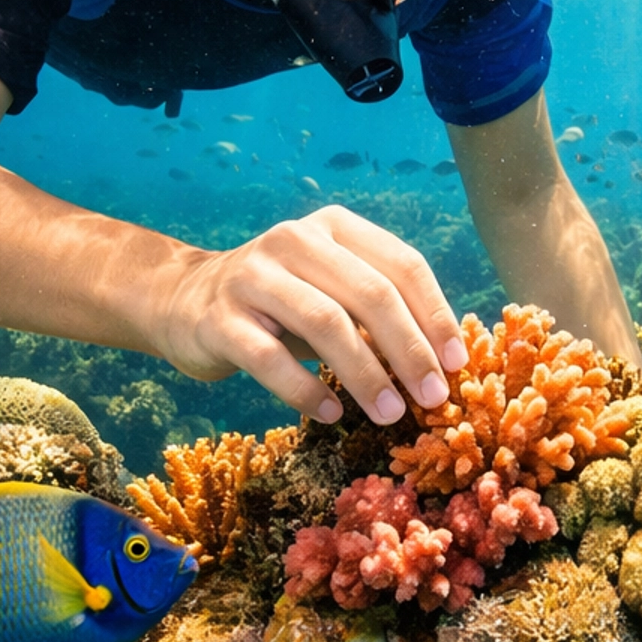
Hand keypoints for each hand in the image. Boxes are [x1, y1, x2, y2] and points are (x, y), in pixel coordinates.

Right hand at [150, 206, 468, 423]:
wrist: (185, 302)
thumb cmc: (281, 304)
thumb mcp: (332, 292)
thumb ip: (379, 313)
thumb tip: (445, 362)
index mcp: (334, 227)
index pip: (402, 264)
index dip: (435, 316)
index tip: (457, 364)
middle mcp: (294, 240)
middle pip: (369, 293)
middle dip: (409, 350)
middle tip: (433, 397)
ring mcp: (253, 275)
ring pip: (324, 323)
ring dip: (365, 374)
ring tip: (391, 414)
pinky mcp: (219, 318)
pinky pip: (270, 358)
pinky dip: (307, 391)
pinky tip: (333, 414)